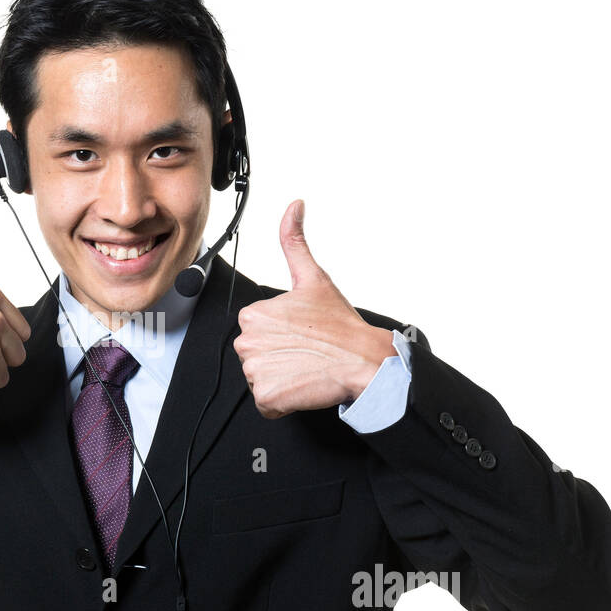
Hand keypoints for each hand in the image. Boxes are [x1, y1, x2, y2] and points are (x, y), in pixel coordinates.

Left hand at [232, 200, 396, 418]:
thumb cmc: (341, 325)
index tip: (302, 333)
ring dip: (282, 378)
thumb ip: (294, 241)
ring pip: (261, 379)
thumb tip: (294, 206)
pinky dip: (283, 401)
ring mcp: (256, 370)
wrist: (363, 361)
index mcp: (253, 314)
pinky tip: (302, 386)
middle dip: (278, 357)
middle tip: (306, 351)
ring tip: (306, 367)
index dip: (280, 335)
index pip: (256, 332)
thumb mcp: (314, 278)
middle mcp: (248, 341)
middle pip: (255, 356)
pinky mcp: (267, 396)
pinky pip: (267, 404)